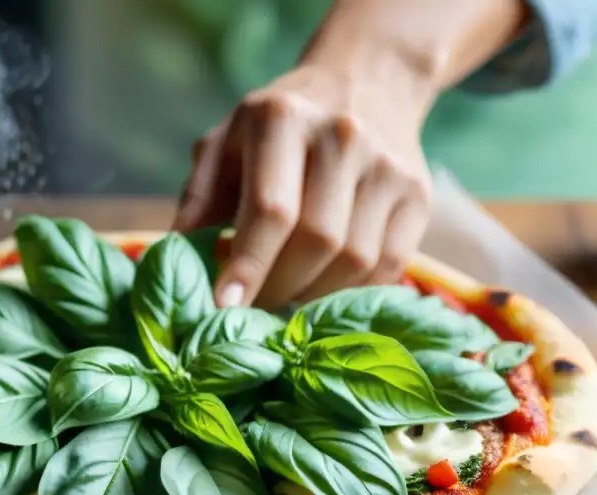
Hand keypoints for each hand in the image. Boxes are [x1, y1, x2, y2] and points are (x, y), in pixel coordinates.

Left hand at [173, 59, 433, 309]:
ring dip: (314, 295)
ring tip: (286, 297)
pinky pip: (388, 267)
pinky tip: (324, 289)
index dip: (248, 265)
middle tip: (253, 307)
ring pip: (354, 260)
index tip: (224, 307)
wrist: (366, 84)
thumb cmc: (276, 130)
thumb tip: (177, 263)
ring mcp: (388, 165)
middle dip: (278, 287)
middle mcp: (343, 134)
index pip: (270, 208)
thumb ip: (198, 200)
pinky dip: (352, 293)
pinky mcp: (419, 194)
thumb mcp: (225, 144)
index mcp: (282, 117)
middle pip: (316, 240)